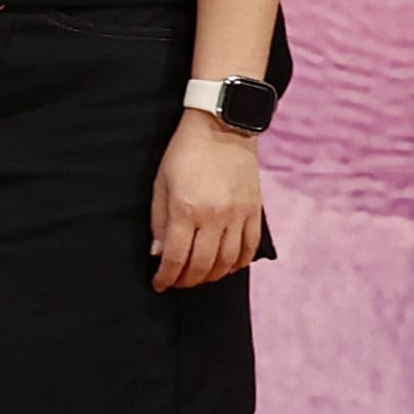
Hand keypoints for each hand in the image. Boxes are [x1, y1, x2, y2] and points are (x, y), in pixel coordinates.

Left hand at [151, 113, 263, 289]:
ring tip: (199, 278)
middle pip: (202, 264)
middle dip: (187, 280)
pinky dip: (239, 263)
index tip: (159, 285)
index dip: (166, 277)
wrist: (222, 127)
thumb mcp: (161, 184)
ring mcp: (238, 215)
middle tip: (177, 284)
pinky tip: (228, 267)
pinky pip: (250, 247)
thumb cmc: (184, 153)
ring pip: (228, 261)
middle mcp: (215, 217)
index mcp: (186, 210)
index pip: (176, 257)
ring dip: (212, 276)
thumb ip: (159, 221)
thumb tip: (158, 253)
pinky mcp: (255, 211)